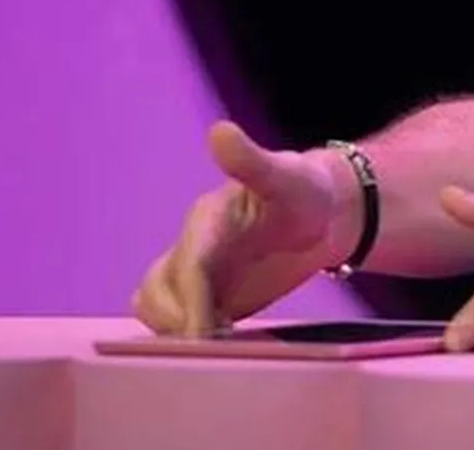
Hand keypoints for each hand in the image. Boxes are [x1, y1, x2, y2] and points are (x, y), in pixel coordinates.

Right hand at [131, 121, 346, 336]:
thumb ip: (252, 161)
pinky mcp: (205, 293)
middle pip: (158, 291)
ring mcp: (195, 271)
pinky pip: (172, 318)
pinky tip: (219, 342)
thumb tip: (220, 131)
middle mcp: (192, 245)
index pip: (189, 265)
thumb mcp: (286, 176)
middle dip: (180, 320)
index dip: (193, 299)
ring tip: (218, 342)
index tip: (205, 331)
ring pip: (152, 304)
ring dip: (174, 329)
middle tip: (220, 340)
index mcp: (207, 220)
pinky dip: (182, 335)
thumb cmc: (304, 190)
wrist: (321, 211)